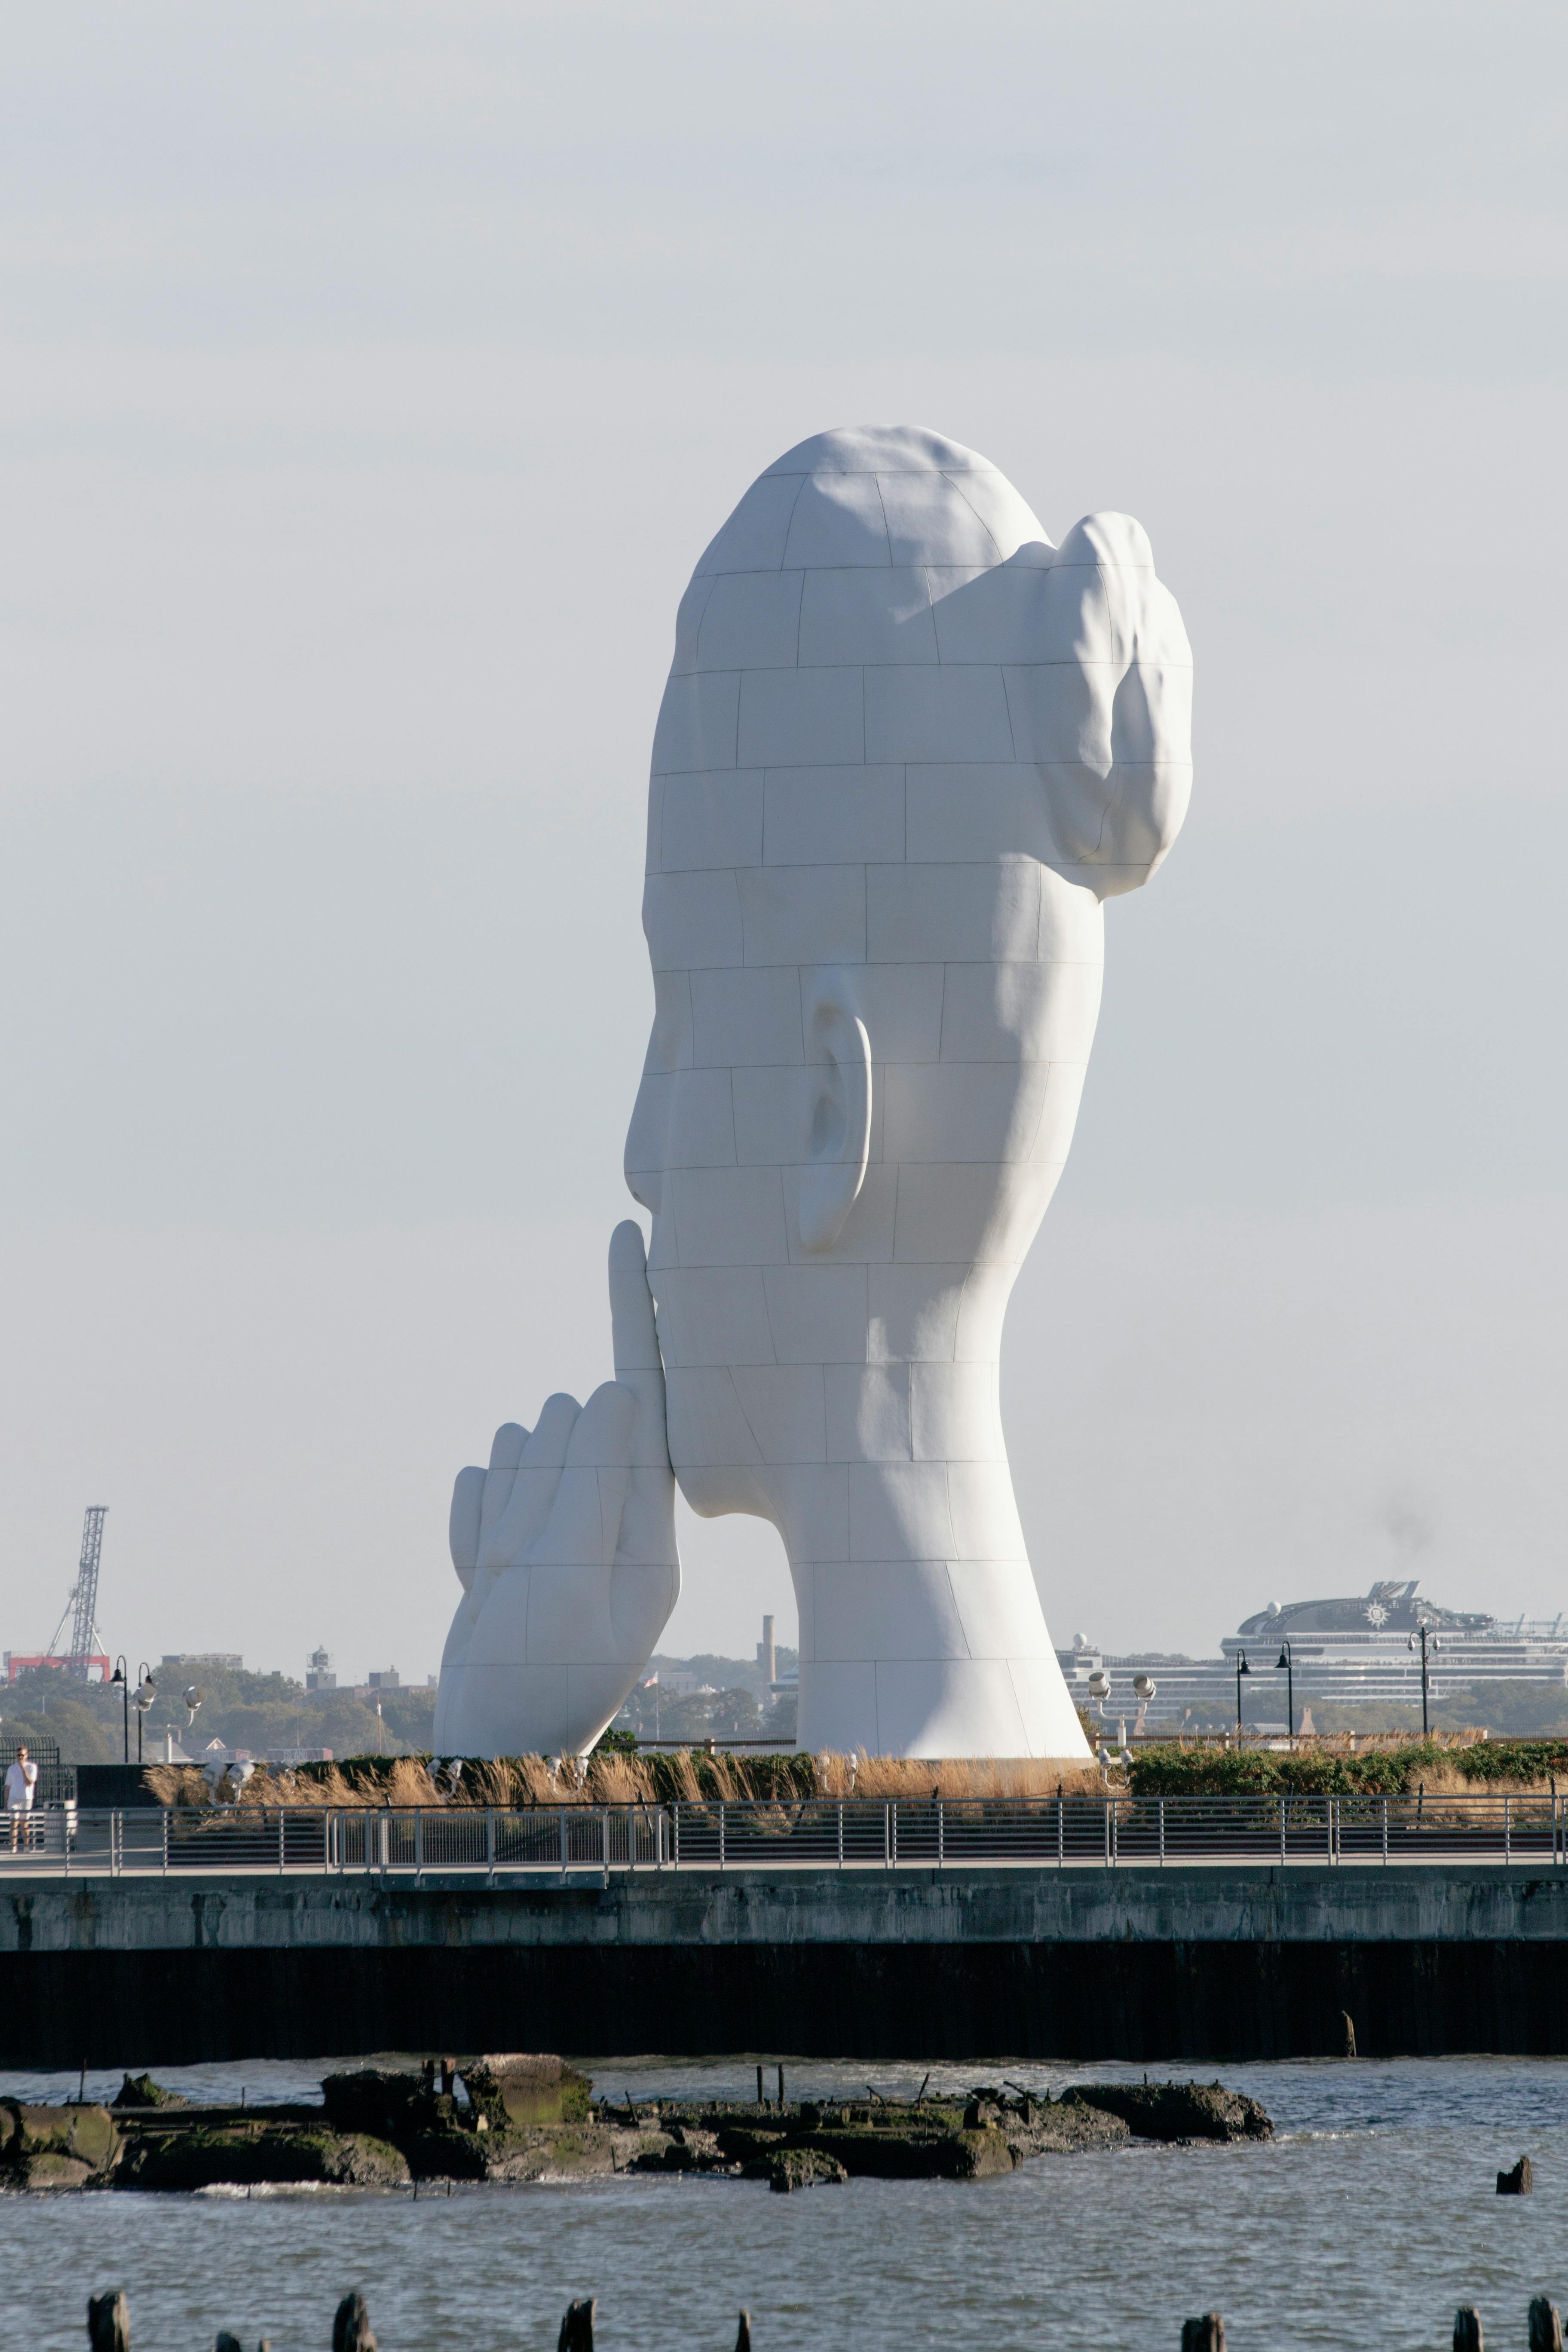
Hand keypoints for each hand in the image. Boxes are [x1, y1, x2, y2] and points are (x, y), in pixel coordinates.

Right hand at [433, 1221, 679, 1758]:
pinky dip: (470, 1530)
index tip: (633, 1235)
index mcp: (653, 1523)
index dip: (636, 1310)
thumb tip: (615, 1388)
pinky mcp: (514, 1527)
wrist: (485, 1746)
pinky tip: (483, 1586)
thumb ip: (596, 1481)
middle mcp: (615, 1510)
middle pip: (570, 1424)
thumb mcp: (572, 1580)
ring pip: (520, 1445)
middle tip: (529, 1565)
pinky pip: (479, 1480)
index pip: (650, 1394)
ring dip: (503, 1509)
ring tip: (507, 1580)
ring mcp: (562, 1518)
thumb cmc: (538, 1678)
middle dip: (539, 1482)